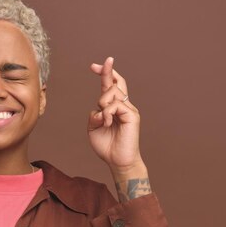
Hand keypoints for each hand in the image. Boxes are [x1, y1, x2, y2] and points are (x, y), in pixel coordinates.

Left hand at [87, 57, 143, 172]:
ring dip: (102, 103)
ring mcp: (129, 109)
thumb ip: (94, 115)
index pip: (111, 86)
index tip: (94, 66)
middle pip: (115, 83)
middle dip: (104, 71)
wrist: (117, 161)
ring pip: (112, 93)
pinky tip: (108, 123)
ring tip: (103, 120)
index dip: (105, 73)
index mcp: (113, 108)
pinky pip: (116, 105)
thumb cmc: (106, 146)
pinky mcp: (132, 115)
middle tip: (94, 66)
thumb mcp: (93, 128)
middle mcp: (123, 106)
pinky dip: (107, 113)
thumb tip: (100, 107)